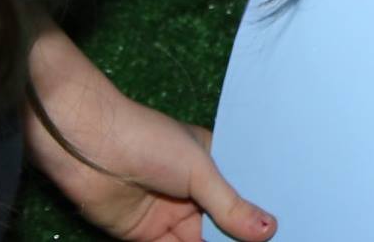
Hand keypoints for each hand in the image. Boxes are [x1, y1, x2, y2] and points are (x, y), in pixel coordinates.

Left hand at [26, 19, 275, 241]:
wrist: (85, 146)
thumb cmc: (149, 141)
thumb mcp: (198, 171)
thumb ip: (230, 206)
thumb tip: (270, 231)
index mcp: (212, 163)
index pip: (244, 194)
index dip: (262, 214)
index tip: (288, 229)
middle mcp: (194, 192)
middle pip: (224, 224)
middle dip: (241, 239)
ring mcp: (170, 215)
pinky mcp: (145, 237)